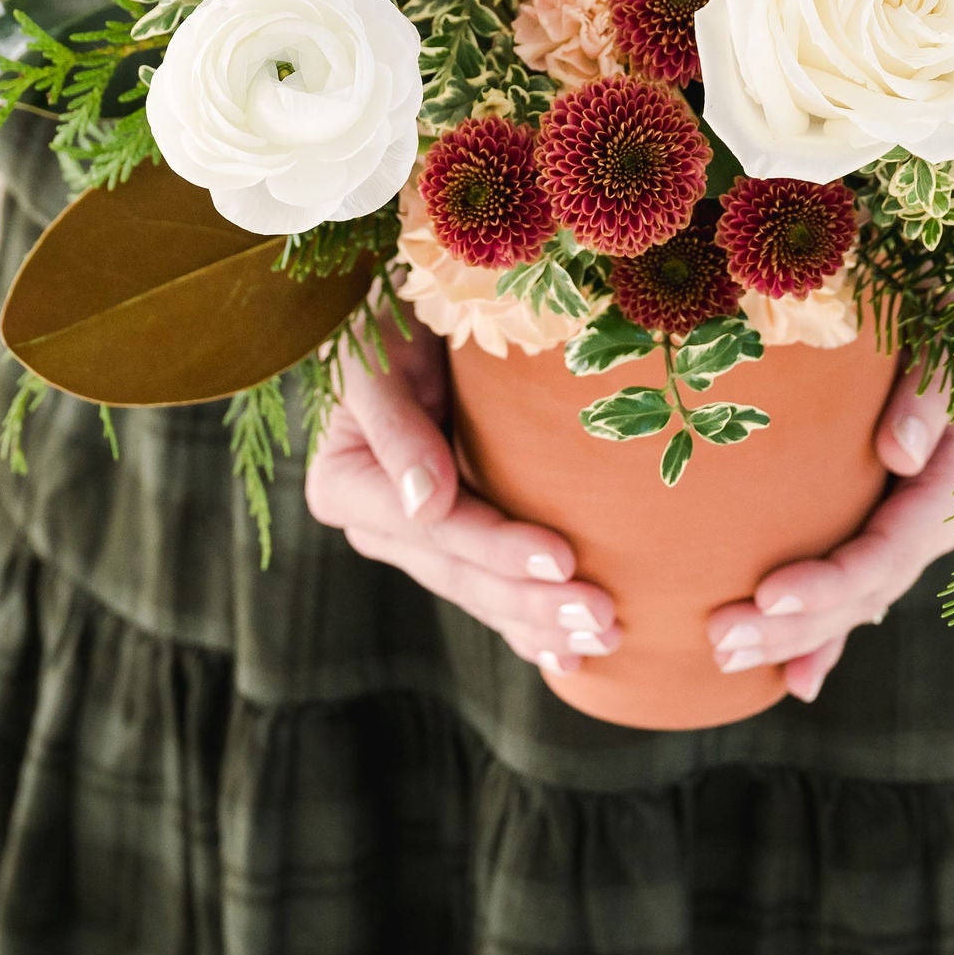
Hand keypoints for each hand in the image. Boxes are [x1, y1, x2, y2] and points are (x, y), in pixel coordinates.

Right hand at [306, 320, 620, 674]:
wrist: (416, 300)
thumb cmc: (394, 310)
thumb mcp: (381, 353)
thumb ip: (393, 425)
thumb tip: (424, 504)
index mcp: (348, 483)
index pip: (437, 527)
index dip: (497, 547)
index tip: (562, 557)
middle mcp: (381, 522)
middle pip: (463, 574)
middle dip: (533, 602)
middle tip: (603, 614)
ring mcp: (419, 538)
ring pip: (482, 594)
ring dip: (541, 621)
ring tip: (605, 635)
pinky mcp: (456, 539)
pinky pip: (491, 591)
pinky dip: (529, 624)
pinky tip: (571, 654)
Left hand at [705, 364, 953, 702]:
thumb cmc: (951, 313)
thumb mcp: (950, 336)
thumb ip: (931, 391)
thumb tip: (900, 453)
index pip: (886, 551)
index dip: (829, 582)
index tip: (767, 596)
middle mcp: (935, 520)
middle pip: (863, 592)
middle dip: (793, 627)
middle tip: (720, 640)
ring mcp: (911, 529)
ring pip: (854, 600)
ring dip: (794, 637)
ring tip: (724, 657)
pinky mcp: (885, 524)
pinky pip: (854, 589)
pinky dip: (824, 636)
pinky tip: (793, 680)